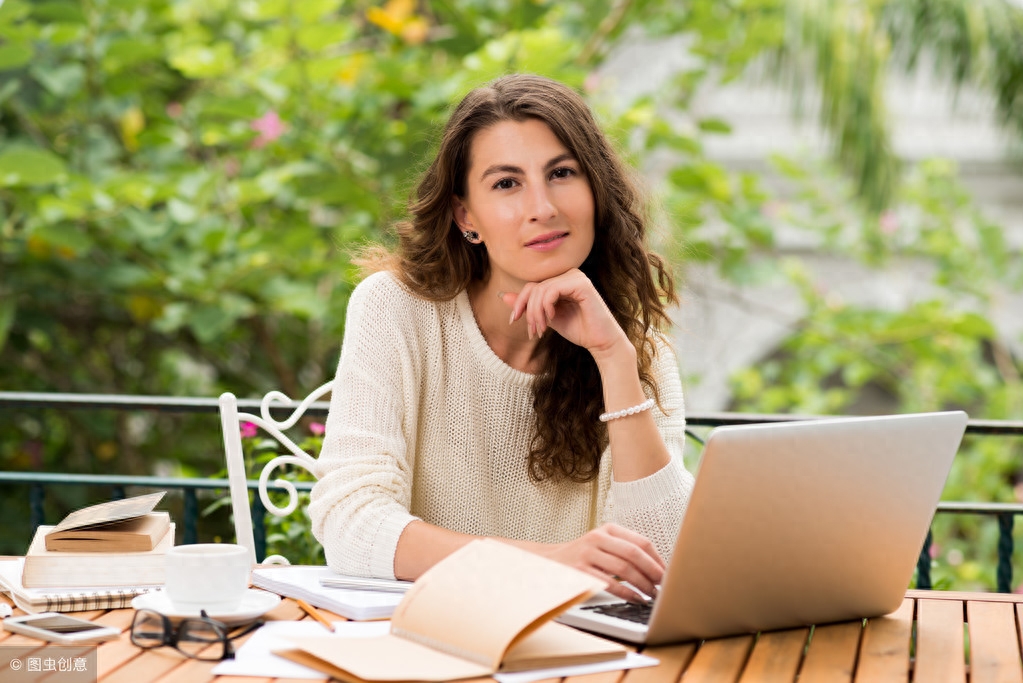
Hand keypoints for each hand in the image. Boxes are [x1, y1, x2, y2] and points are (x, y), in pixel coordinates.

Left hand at [501, 269, 627, 359]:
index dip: (520, 302)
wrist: (601, 342)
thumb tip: (503, 295)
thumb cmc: (578, 329)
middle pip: (534, 288)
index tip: (514, 320)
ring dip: (536, 313)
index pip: (532, 286)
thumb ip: (530, 306)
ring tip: (541, 330)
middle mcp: (569, 274)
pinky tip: (550, 319)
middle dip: (529, 312)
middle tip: (533, 331)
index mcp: (562, 280)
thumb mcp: (547, 318)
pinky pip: (551, 291)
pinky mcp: (581, 284)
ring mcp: (576, 277)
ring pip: (541, 290)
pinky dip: (545, 307)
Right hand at [544, 523, 664, 601]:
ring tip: (652, 595)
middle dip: (653, 572)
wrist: (549, 562)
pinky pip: (610, 584)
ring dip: (643, 585)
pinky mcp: (580, 572)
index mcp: (608, 529)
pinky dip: (627, 593)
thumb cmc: (584, 555)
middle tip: (664, 585)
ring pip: (624, 569)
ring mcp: (587, 554)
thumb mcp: (603, 543)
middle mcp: (597, 538)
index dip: (657, 559)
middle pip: (634, 554)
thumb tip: (658, 568)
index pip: (641, 542)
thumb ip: (626, 550)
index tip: (668, 573)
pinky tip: (636, 598)